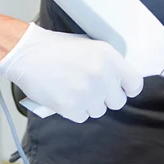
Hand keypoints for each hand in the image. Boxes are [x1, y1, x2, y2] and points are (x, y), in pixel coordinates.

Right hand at [0, 23, 143, 122]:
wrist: (28, 54)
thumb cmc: (58, 48)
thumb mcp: (91, 46)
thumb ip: (108, 62)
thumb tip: (119, 79)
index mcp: (109, 56)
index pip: (135, 83)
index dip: (129, 89)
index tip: (123, 90)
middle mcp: (101, 75)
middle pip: (118, 102)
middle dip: (107, 98)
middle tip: (94, 91)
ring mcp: (86, 93)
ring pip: (99, 111)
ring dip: (90, 105)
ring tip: (76, 92)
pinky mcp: (69, 107)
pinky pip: (81, 117)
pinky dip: (74, 111)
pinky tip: (66, 98)